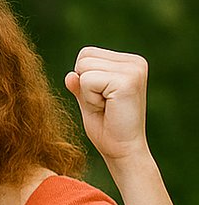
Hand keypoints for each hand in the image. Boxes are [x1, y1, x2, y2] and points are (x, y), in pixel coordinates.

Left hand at [65, 47, 149, 168]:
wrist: (122, 150)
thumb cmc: (106, 128)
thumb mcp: (88, 101)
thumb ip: (80, 84)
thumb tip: (70, 75)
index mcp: (128, 62)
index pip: (86, 54)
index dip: (84, 79)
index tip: (101, 98)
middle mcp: (135, 62)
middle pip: (83, 58)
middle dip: (84, 85)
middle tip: (103, 104)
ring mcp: (134, 69)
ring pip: (83, 68)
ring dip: (87, 92)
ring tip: (105, 106)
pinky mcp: (128, 80)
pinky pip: (87, 80)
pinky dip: (89, 98)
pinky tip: (107, 108)